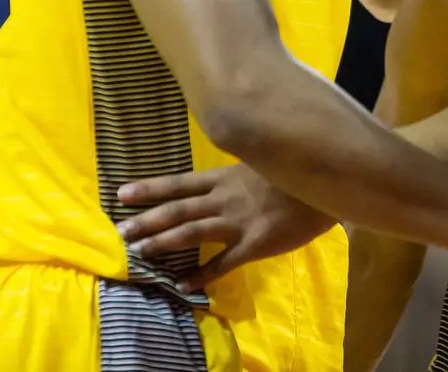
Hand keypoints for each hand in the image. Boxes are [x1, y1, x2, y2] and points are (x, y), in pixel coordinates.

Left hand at [116, 164, 336, 291]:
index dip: (150, 188)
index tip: (121, 194)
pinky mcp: (254, 245)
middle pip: (177, 210)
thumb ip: (237, 171)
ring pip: (192, 233)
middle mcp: (224, 199)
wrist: (327, 184)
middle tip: (120, 231)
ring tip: (139, 253)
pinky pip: (222, 263)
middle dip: (147, 220)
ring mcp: (237, 222)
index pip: (179, 183)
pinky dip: (201, 275)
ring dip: (163, 243)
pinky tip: (182, 285)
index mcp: (224, 178)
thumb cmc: (295, 172)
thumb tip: (218, 175)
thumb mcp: (261, 162)